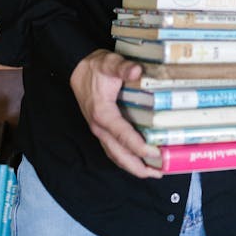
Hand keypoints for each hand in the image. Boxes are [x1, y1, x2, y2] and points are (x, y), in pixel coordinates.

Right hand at [70, 49, 162, 178]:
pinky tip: (137, 161)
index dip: (140, 147)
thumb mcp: (109, 63)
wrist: (77, 68)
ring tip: (153, 172)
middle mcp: (99, 127)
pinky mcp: (101, 129)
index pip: (123, 136)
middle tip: (159, 173)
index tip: (156, 153)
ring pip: (115, 155)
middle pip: (119, 154)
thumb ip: (123, 68)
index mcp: (102, 114)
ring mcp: (99, 130)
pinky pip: (113, 150)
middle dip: (138, 167)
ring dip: (133, 166)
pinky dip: (126, 159)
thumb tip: (136, 70)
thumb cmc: (95, 67)